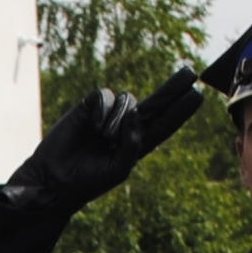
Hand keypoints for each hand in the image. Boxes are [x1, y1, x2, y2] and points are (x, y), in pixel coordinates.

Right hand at [4, 73, 207, 216]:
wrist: (53, 179)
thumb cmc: (87, 180)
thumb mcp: (119, 169)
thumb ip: (134, 142)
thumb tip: (135, 112)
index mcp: (137, 144)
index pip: (165, 123)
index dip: (180, 110)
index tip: (198, 95)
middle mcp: (125, 126)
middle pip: (156, 102)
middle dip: (173, 88)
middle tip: (191, 72)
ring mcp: (108, 115)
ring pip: (127, 100)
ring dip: (117, 118)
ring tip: (102, 137)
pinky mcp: (89, 107)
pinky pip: (105, 96)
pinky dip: (103, 109)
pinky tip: (94, 126)